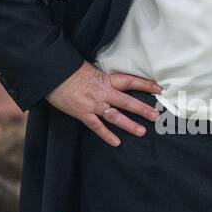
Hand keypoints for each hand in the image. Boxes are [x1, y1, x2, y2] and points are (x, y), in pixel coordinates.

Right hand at [47, 62, 161, 145]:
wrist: (52, 73)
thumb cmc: (70, 69)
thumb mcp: (91, 69)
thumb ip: (104, 78)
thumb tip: (115, 82)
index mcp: (106, 79)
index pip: (130, 81)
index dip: (145, 85)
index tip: (159, 89)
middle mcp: (103, 93)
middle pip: (127, 101)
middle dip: (143, 109)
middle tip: (156, 116)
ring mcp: (93, 105)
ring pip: (115, 116)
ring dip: (129, 125)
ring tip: (142, 132)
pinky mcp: (82, 114)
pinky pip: (97, 127)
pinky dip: (107, 135)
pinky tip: (117, 142)